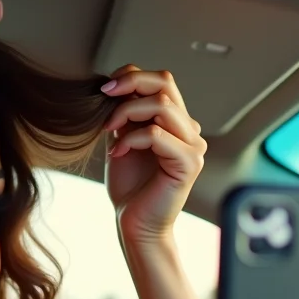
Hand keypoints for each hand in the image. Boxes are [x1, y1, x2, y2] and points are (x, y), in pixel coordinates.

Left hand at [101, 65, 206, 245]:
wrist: (135, 222)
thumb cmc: (130, 186)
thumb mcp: (122, 139)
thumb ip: (125, 113)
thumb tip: (113, 85)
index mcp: (175, 121)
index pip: (160, 80)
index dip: (131, 77)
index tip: (104, 89)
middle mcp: (188, 129)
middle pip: (165, 83)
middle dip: (130, 85)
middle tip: (105, 97)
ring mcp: (193, 145)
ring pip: (161, 105)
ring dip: (127, 112)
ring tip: (109, 130)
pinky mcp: (189, 162)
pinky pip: (157, 135)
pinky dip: (131, 139)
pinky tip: (118, 152)